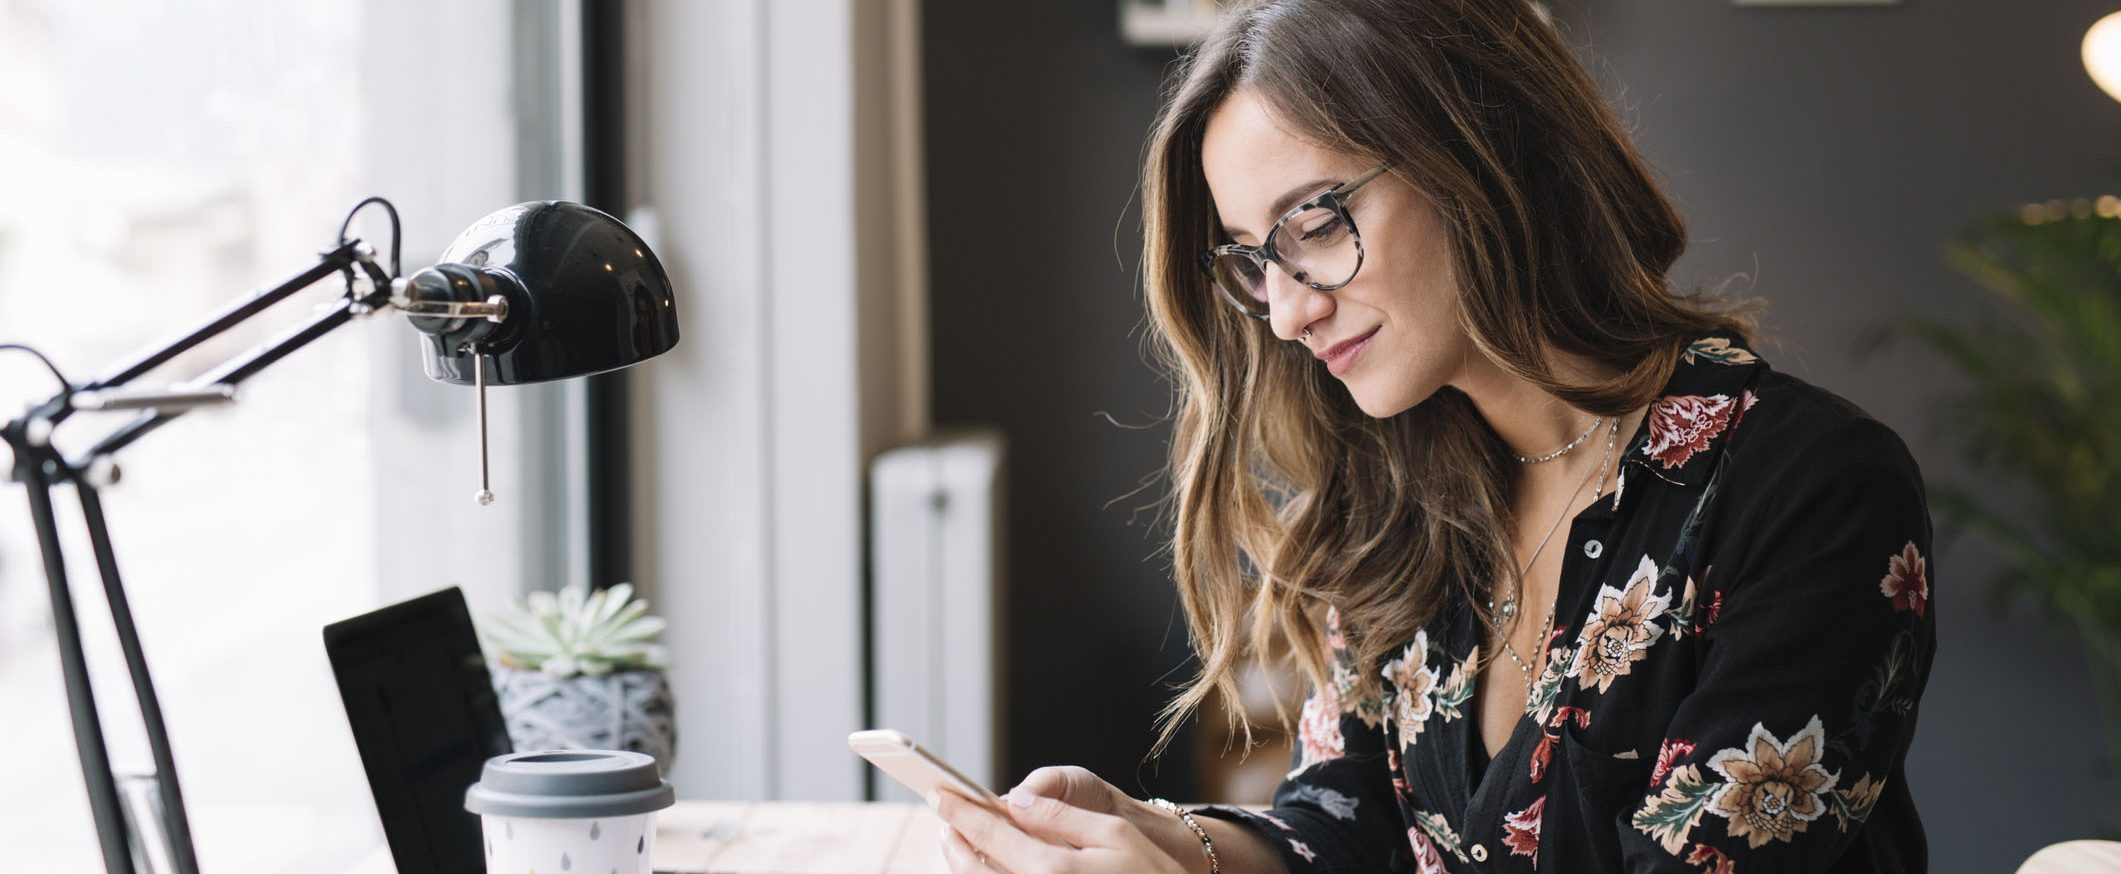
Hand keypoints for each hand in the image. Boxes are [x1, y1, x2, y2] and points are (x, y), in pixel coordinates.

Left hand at [932, 778, 1189, 873]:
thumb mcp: (1114, 835)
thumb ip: (1060, 816)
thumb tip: (1016, 799)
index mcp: (1051, 872)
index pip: (991, 836)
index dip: (962, 813)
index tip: (942, 796)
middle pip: (974, 871)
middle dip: (954, 842)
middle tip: (944, 818)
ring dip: (963, 866)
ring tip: (957, 843)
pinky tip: (985, 870)